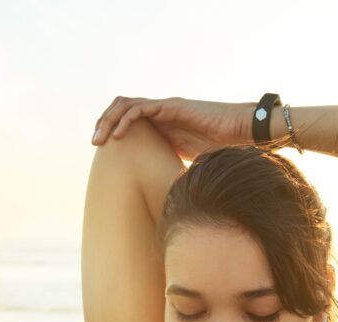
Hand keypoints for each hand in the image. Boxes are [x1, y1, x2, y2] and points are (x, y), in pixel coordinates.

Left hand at [91, 96, 252, 161]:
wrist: (243, 133)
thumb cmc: (223, 150)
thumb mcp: (190, 165)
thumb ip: (174, 171)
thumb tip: (165, 199)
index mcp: (161, 126)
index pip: (126, 120)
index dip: (110, 131)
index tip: (101, 152)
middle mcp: (160, 113)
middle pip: (121, 109)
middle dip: (103, 123)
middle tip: (95, 144)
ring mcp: (165, 108)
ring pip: (125, 105)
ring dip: (108, 120)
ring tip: (99, 139)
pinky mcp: (171, 106)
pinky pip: (140, 108)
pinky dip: (125, 120)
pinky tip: (118, 136)